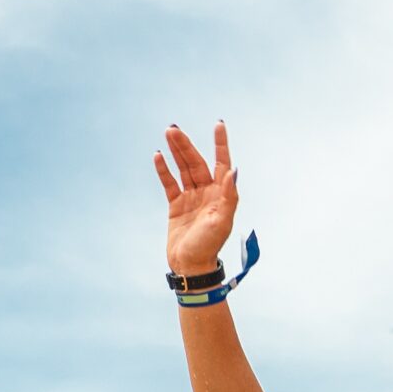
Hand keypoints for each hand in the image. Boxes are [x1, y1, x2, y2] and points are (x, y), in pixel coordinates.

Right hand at [154, 122, 237, 275]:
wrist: (191, 266)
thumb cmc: (209, 246)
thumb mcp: (222, 221)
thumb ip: (229, 196)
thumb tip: (234, 171)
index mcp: (222, 194)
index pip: (222, 163)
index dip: (220, 144)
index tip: (218, 124)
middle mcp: (208, 193)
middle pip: (197, 162)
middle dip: (186, 145)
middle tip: (173, 128)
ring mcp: (192, 198)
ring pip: (183, 169)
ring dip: (176, 152)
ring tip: (168, 133)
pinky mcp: (176, 205)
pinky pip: (170, 183)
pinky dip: (164, 170)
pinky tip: (158, 156)